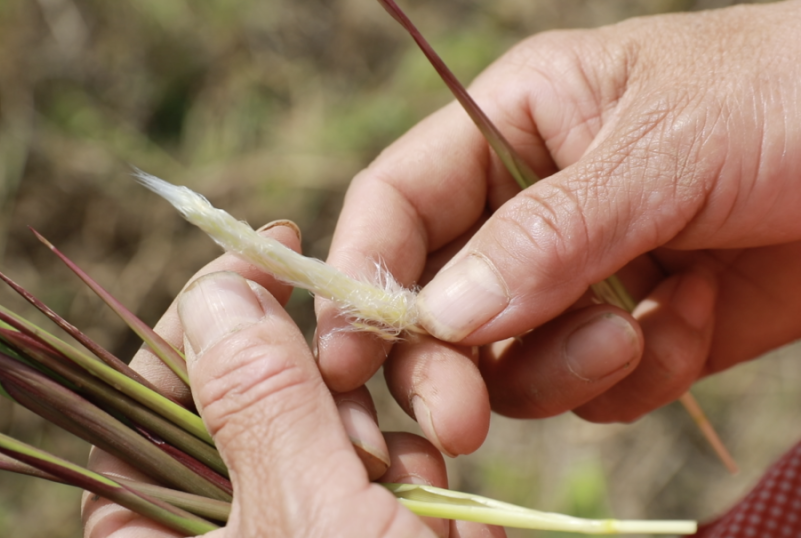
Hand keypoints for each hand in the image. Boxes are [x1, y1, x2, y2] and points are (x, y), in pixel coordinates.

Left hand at [83, 222, 502, 537]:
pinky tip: (450, 519)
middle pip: (251, 404)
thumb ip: (261, 402)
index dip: (206, 314)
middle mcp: (216, 532)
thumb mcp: (308, 516)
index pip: (143, 393)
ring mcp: (289, 533)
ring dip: (387, 444)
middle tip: (371, 422)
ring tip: (423, 492)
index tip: (274, 255)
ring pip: (325, 435)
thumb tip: (221, 292)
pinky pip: (374, 478)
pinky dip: (414, 483)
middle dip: (327, 397)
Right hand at [316, 1, 800, 455]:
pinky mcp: (637, 334)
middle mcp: (529, 206)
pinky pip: (595, 389)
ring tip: (637, 332)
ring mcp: (581, 277)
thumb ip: (552, 230)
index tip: (351, 357)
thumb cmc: (796, 95)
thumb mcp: (668, 144)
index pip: (397, 202)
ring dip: (566, 366)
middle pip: (436, 302)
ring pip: (512, 362)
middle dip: (445, 362)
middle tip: (456, 421)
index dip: (362, 276)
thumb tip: (445, 314)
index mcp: (512, 124)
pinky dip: (643, 373)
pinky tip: (701, 314)